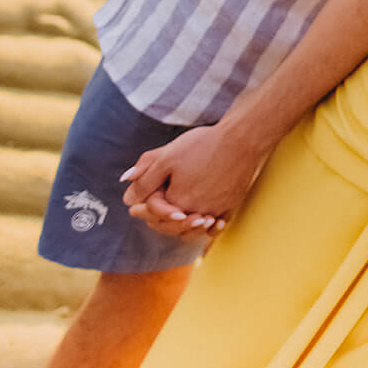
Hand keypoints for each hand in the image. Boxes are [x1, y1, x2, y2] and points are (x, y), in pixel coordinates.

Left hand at [120, 123, 263, 236]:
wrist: (241, 139)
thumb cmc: (203, 145)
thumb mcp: (167, 157)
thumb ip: (145, 178)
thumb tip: (126, 197)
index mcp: (176, 202)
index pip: (153, 214)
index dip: (142, 210)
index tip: (135, 208)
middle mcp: (196, 212)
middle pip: (173, 226)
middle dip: (161, 220)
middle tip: (154, 212)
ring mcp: (215, 211)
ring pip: (193, 228)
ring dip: (183, 227)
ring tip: (178, 218)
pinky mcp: (231, 206)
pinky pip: (215, 225)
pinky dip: (207, 226)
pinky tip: (204, 220)